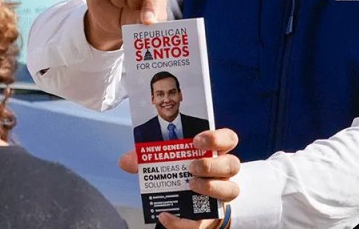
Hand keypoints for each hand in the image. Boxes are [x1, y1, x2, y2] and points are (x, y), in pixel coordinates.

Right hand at [83, 0, 167, 50]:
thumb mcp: (153, 13)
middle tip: (134, 7)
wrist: (119, 14)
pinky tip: (109, 5)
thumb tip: (147, 20)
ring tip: (122, 4)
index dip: (152, 5)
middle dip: (134, 2)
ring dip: (118, 3)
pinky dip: (103, 8)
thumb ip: (154, 14)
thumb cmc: (142, 7)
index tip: (148, 21)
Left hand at [119, 129, 241, 228]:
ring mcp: (221, 192)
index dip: (217, 138)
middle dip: (211, 164)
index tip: (197, 141)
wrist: (185, 202)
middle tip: (191, 166)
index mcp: (214, 151)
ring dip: (210, 187)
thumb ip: (145, 157)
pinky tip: (166, 216)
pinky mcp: (211, 216)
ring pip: (231, 190)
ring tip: (190, 186)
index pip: (228, 138)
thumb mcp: (161, 160)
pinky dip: (183, 221)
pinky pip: (204, 222)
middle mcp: (223, 171)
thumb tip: (126, 161)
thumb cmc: (178, 171)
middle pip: (232, 164)